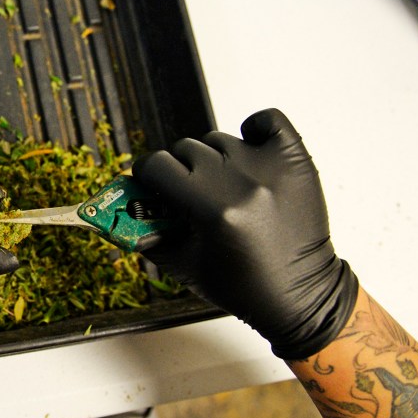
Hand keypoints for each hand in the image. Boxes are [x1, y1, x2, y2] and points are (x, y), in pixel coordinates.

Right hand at [132, 108, 358, 358]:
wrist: (299, 296)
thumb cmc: (241, 286)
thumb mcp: (183, 266)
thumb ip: (146, 234)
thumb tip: (119, 207)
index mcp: (212, 210)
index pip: (157, 165)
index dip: (146, 175)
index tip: (150, 184)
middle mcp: (241, 183)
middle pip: (185, 148)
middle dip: (179, 170)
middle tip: (188, 192)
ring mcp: (271, 168)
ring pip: (219, 139)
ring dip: (213, 158)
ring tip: (223, 185)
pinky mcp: (296, 160)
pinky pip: (267, 120)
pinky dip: (254, 131)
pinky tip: (249, 154)